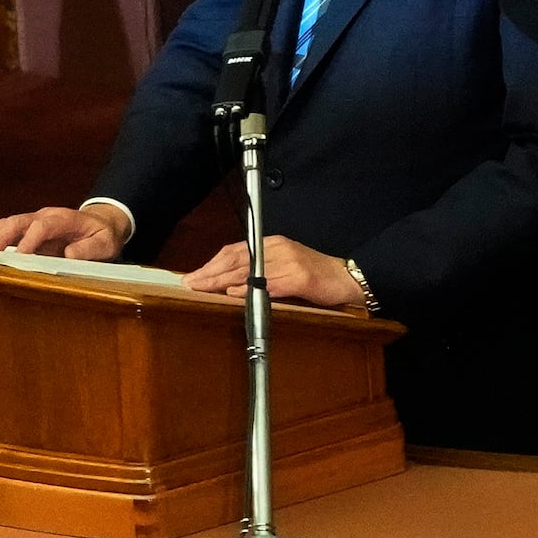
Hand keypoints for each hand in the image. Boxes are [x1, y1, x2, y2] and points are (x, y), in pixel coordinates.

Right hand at [0, 205, 128, 260]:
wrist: (103, 223)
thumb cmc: (103, 235)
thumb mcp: (106, 244)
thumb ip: (90, 249)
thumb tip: (69, 255)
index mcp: (66, 219)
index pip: (43, 226)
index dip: (29, 241)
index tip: (18, 257)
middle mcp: (46, 216)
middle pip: (19, 221)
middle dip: (1, 237)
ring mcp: (35, 220)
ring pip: (8, 224)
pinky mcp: (28, 229)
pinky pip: (7, 230)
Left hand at [182, 236, 367, 308]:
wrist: (347, 279)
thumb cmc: (316, 275)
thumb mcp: (285, 266)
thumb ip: (259, 272)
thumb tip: (230, 285)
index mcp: (273, 243)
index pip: (235, 251)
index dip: (212, 263)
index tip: (194, 275)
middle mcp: (278, 248)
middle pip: (236, 259)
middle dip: (210, 273)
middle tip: (190, 283)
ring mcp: (289, 262)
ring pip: (247, 271)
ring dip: (222, 281)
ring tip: (203, 288)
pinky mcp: (299, 278)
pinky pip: (268, 284)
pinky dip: (249, 289)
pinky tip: (234, 294)